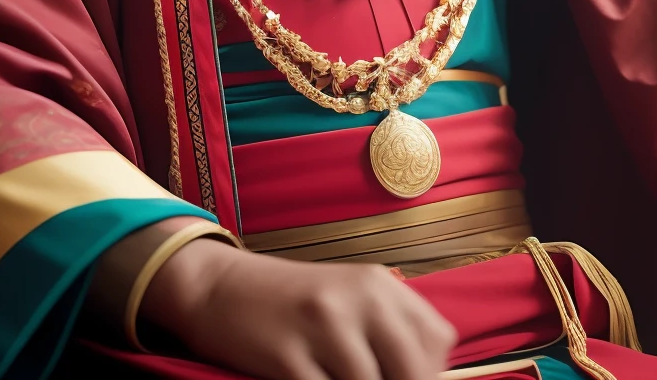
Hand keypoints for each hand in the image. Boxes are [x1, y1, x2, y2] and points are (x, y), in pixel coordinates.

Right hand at [139, 237, 456, 379]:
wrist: (220, 289)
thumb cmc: (292, 305)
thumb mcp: (349, 302)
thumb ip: (389, 333)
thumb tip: (424, 377)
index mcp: (380, 285)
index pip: (437, 342)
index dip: (428, 375)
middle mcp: (358, 298)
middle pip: (412, 371)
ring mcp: (323, 325)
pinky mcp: (289, 354)